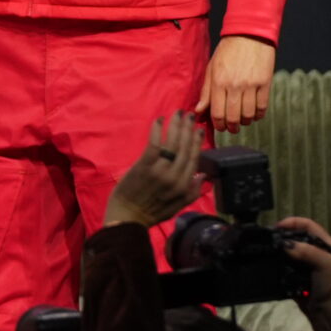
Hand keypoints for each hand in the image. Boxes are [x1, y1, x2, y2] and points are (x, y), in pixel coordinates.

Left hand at [104, 112, 204, 230]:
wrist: (127, 217)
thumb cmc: (150, 213)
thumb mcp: (177, 207)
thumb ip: (192, 192)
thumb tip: (203, 175)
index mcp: (184, 186)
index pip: (193, 159)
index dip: (196, 142)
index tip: (198, 129)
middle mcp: (175, 176)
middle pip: (184, 148)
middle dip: (188, 129)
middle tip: (190, 115)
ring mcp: (159, 170)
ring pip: (172, 143)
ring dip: (176, 126)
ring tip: (178, 113)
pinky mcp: (144, 165)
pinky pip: (155, 144)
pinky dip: (158, 130)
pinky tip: (160, 120)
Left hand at [198, 35, 275, 133]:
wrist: (249, 35)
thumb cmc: (227, 51)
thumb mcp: (211, 68)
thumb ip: (206, 91)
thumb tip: (199, 111)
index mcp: (219, 81)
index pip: (217, 113)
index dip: (218, 124)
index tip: (220, 126)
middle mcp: (234, 85)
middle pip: (233, 117)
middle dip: (231, 127)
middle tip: (231, 128)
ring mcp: (251, 85)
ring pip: (248, 115)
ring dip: (245, 122)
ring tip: (242, 120)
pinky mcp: (265, 83)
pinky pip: (262, 107)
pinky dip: (258, 115)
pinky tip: (254, 113)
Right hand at [277, 214, 330, 330]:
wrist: (326, 316)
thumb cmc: (330, 289)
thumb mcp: (326, 266)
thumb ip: (309, 252)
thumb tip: (284, 245)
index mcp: (327, 245)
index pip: (308, 225)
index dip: (292, 222)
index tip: (276, 228)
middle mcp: (317, 251)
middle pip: (296, 234)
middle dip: (282, 233)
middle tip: (268, 238)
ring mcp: (306, 262)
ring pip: (289, 247)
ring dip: (278, 246)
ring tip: (266, 247)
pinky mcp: (297, 273)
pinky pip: (284, 261)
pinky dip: (276, 258)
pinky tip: (269, 260)